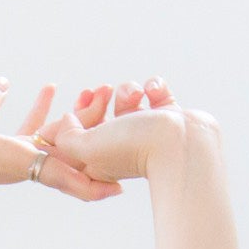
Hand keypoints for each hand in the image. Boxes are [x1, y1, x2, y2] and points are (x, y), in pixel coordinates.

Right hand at [0, 77, 125, 207]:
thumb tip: (5, 84)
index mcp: (13, 159)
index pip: (61, 174)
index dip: (90, 182)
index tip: (118, 189)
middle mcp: (19, 161)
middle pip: (69, 152)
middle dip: (98, 132)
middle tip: (124, 100)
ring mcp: (12, 156)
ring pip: (56, 140)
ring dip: (78, 118)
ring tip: (98, 89)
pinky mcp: (2, 149)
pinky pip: (34, 132)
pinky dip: (47, 114)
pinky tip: (54, 89)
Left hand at [34, 77, 216, 183]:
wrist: (182, 145)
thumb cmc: (133, 147)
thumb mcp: (86, 146)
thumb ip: (66, 136)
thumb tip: (67, 119)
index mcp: (100, 161)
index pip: (77, 138)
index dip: (74, 118)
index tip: (79, 100)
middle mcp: (124, 148)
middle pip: (101, 118)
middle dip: (99, 101)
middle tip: (100, 91)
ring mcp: (148, 132)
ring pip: (127, 102)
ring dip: (127, 90)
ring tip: (136, 95)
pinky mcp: (169, 118)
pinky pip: (156, 94)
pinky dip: (155, 87)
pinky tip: (155, 91)